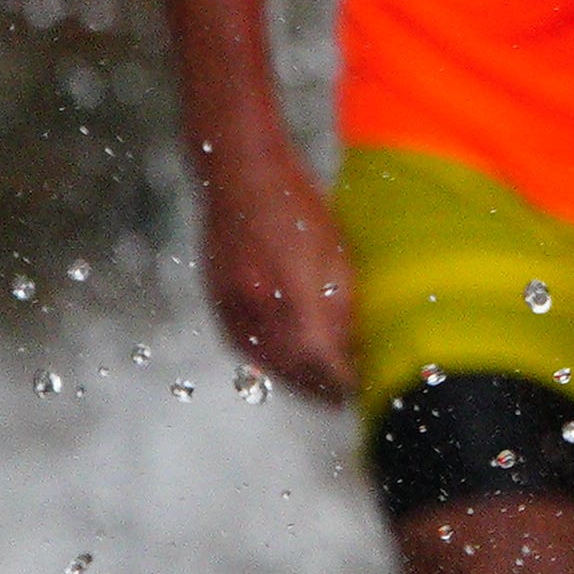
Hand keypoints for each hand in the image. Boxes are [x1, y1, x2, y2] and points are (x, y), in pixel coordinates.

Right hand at [197, 146, 357, 399]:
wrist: (241, 174)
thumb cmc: (299, 207)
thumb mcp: (335, 254)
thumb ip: (340, 307)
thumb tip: (350, 347)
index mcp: (293, 295)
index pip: (320, 360)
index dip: (339, 382)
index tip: (358, 392)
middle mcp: (258, 307)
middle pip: (291, 368)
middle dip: (318, 389)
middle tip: (341, 400)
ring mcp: (231, 304)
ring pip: (263, 361)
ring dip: (292, 380)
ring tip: (317, 389)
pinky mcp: (215, 299)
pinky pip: (241, 344)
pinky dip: (265, 360)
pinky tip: (283, 364)